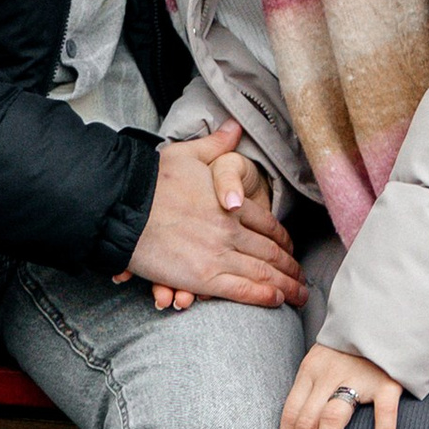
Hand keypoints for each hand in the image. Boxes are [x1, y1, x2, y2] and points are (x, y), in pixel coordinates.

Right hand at [122, 127, 305, 312]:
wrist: (126, 206)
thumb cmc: (153, 180)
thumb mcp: (188, 154)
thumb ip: (216, 145)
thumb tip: (234, 128)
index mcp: (231, 203)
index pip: (267, 224)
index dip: (283, 239)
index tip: (291, 248)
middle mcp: (230, 229)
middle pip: (270, 251)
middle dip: (290, 267)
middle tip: (303, 279)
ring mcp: (219, 254)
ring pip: (262, 272)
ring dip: (285, 285)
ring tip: (299, 294)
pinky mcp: (203, 276)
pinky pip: (241, 289)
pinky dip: (263, 296)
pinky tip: (277, 301)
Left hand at [276, 341, 402, 428]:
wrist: (386, 314)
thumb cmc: (354, 345)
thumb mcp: (324, 360)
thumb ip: (314, 389)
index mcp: (310, 371)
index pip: (289, 414)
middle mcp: (329, 374)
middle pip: (306, 420)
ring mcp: (359, 376)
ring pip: (333, 417)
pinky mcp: (388, 379)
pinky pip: (385, 408)